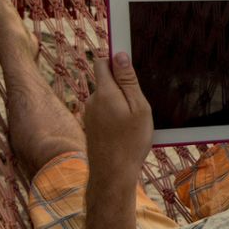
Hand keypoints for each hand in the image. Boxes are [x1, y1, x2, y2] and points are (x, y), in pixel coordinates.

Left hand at [84, 51, 152, 171]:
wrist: (112, 174)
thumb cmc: (130, 142)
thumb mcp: (139, 108)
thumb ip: (128, 81)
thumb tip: (119, 55)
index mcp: (104, 92)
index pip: (103, 62)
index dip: (116, 61)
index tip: (130, 69)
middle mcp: (92, 100)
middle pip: (106, 81)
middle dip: (122, 86)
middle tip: (139, 104)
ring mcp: (89, 114)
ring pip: (106, 98)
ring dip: (119, 104)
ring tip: (134, 123)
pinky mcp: (91, 126)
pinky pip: (104, 113)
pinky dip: (115, 117)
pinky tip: (125, 132)